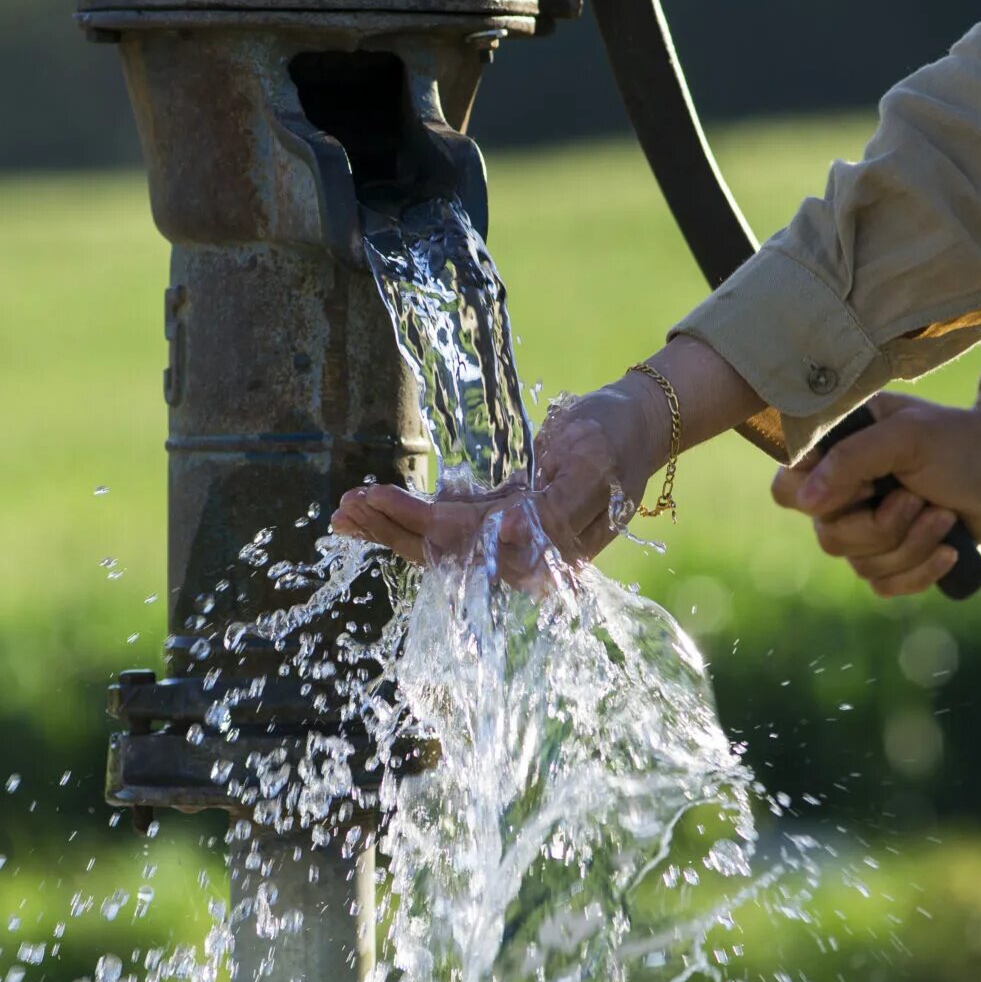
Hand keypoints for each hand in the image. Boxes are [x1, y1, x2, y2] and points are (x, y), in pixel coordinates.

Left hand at [330, 336, 763, 573]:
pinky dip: (409, 518)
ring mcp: (513, 543)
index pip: (466, 542)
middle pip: (444, 552)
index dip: (415, 523)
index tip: (373, 498)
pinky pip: (449, 531)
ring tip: (344, 513)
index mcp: (548, 549)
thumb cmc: (614, 435)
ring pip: (439, 546)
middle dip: (390, 529)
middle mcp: (526, 556)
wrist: (637, 424)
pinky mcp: (504, 524)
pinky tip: (372, 510)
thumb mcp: (589, 462)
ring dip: (390, 529)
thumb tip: (507, 539)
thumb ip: (551, 509)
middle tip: (343, 507)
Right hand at [772, 365, 980, 597]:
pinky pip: (885, 586)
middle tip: (918, 498)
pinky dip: (921, 571)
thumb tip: (806, 502)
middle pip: (830, 538)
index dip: (818, 499)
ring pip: (860, 565)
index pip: (787, 489)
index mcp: (836, 453)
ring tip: (944, 515)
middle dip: (884, 526)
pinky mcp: (893, 557)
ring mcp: (867, 527)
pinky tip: (948, 550)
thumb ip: (851, 458)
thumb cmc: (960, 441)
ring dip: (911, 545)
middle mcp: (843, 493)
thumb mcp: (908, 436)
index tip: (865, 485)